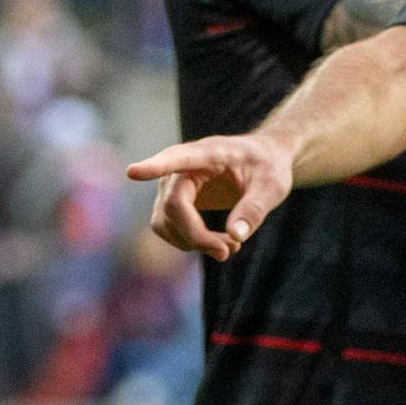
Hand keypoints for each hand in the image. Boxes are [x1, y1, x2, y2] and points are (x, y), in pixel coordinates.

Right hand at [126, 133, 294, 259]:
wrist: (262, 159)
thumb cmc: (268, 166)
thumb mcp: (273, 186)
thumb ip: (255, 209)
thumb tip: (235, 237)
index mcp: (209, 152)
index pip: (177, 159)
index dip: (154, 167)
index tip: (132, 172)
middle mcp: (182, 165)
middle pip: (173, 206)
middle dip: (197, 235)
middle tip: (229, 251)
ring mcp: (172, 183)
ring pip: (164, 221)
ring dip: (192, 242)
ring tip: (229, 246)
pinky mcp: (171, 199)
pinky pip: (166, 227)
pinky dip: (188, 241)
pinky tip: (217, 242)